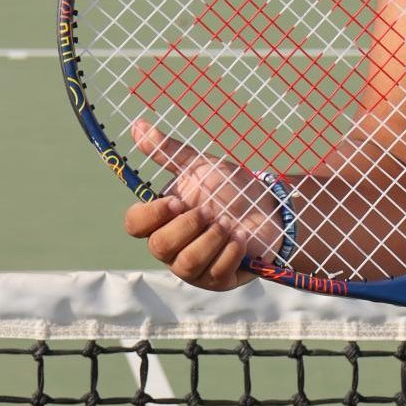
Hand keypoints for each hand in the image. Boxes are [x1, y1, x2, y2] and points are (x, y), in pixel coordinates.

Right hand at [122, 119, 283, 290]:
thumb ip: (169, 151)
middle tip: (210, 212)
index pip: (135, 224)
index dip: (152, 215)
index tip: (178, 200)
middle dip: (188, 226)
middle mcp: (172, 246)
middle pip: (159, 247)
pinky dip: (230, 253)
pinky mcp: (218, 280)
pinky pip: (215, 274)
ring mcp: (194, 267)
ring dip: (211, 240)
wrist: (270, 208)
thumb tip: (137, 125)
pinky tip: (242, 239)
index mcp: (162, 219)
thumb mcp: (201, 166)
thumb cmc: (230, 188)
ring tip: (229, 225)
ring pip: (186, 264)